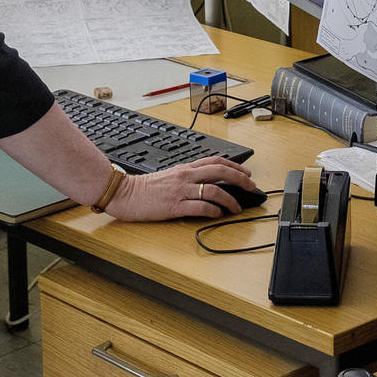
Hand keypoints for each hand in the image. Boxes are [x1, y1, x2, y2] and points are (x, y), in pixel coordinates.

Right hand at [110, 156, 259, 220]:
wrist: (124, 193)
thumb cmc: (146, 188)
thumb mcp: (170, 175)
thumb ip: (189, 176)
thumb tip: (209, 182)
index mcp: (186, 168)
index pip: (216, 161)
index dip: (235, 166)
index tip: (247, 173)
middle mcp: (186, 176)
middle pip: (220, 172)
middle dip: (240, 179)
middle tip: (251, 187)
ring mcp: (181, 191)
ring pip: (215, 190)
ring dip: (231, 200)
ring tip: (237, 208)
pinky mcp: (175, 206)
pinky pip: (201, 207)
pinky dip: (214, 211)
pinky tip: (218, 215)